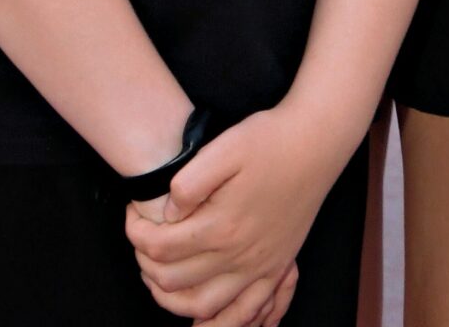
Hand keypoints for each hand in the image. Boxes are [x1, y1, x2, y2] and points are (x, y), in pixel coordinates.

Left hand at [127, 104, 339, 318]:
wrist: (316, 143)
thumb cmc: (271, 140)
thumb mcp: (225, 146)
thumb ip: (189, 182)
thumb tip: (168, 213)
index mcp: (221, 225)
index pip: (160, 247)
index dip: (136, 232)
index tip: (132, 213)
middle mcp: (239, 255)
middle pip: (173, 280)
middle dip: (146, 263)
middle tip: (141, 240)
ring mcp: (259, 266)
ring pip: (203, 306)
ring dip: (171, 300)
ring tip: (157, 277)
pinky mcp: (275, 268)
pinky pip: (245, 313)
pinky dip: (219, 323)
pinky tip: (202, 318)